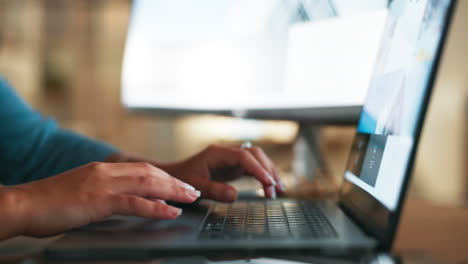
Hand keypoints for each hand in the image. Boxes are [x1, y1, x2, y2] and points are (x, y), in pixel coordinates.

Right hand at [0, 162, 199, 238]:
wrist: (23, 204)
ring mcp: (103, 184)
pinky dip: (156, 207)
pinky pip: (134, 203)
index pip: (142, 168)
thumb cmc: (49, 203)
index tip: (180, 183)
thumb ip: (105, 193)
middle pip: (151, 173)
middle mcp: (106, 172)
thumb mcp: (82, 192)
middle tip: (194, 190)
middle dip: (175, 182)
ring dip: (173, 191)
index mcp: (103, 169)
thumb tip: (126, 201)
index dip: (165, 176)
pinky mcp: (98, 201)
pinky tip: (170, 212)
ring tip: (191, 198)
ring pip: (148, 184)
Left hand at [115, 144, 284, 201]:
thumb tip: (235, 195)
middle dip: (267, 169)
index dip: (258, 168)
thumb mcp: (195, 187)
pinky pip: (252, 167)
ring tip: (278, 189)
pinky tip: (269, 187)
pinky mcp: (232, 166)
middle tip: (275, 189)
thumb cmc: (180, 179)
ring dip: (268, 171)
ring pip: (256, 159)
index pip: (243, 156)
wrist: (172, 175)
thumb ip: (214, 190)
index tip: (268, 182)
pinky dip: (262, 176)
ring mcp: (230, 158)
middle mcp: (226, 152)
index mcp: (217, 153)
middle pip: (254, 154)